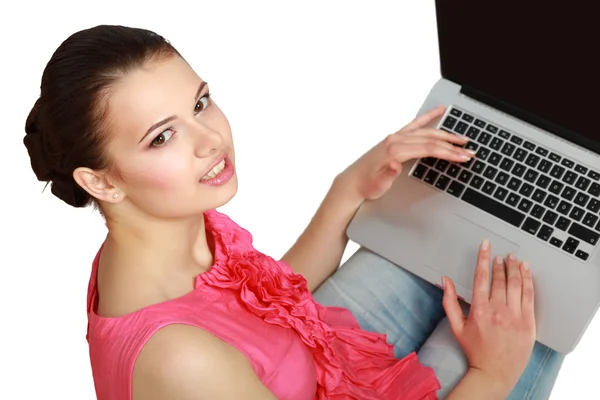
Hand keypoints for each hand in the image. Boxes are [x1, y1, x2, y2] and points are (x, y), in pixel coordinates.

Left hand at [335, 105, 472, 201]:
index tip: (464, 157)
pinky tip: (439, 111)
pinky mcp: (395, 138)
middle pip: (431, 139)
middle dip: (453, 145)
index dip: (449, 152)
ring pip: (426, 131)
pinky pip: (415, 124)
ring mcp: (395, 137)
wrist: (352, 184)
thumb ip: (388, 175)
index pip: (429, 148)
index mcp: (395, 150)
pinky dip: (428, 117)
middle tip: (470, 151)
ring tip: (463, 138)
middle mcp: (396, 140)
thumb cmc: (366, 185)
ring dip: (446, 134)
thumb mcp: (378, 185)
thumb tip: (395, 165)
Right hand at [442, 239, 535, 391]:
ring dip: (514, 268)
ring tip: (513, 258)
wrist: (495, 372)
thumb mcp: (456, 326)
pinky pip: (529, 296)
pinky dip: (528, 281)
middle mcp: (498, 311)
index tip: (486, 246)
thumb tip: (445, 280)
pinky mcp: (528, 323)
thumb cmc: (475, 350)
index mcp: (479, 310)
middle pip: (500, 279)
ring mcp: (515, 317)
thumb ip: (449, 301)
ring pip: (516, 284)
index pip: (482, 277)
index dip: (483, 258)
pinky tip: (526, 271)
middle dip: (500, 263)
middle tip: (500, 255)